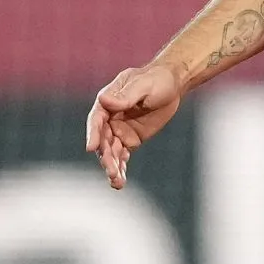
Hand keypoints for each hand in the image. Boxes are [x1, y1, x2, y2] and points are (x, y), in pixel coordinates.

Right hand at [85, 64, 183, 189]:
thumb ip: (126, 95)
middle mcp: (109, 118)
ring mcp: (119, 131)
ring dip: (112, 167)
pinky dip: (121, 168)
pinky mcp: (130, 140)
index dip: (93, 134)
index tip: (91, 148)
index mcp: (107, 102)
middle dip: (106, 157)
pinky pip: (122, 156)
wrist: (171, 85)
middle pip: (103, 140)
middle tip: (111, 171)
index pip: (96, 120)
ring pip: (111, 152)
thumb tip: (105, 101)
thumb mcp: (143, 85)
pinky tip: (119, 182)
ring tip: (116, 183)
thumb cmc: (156, 80)